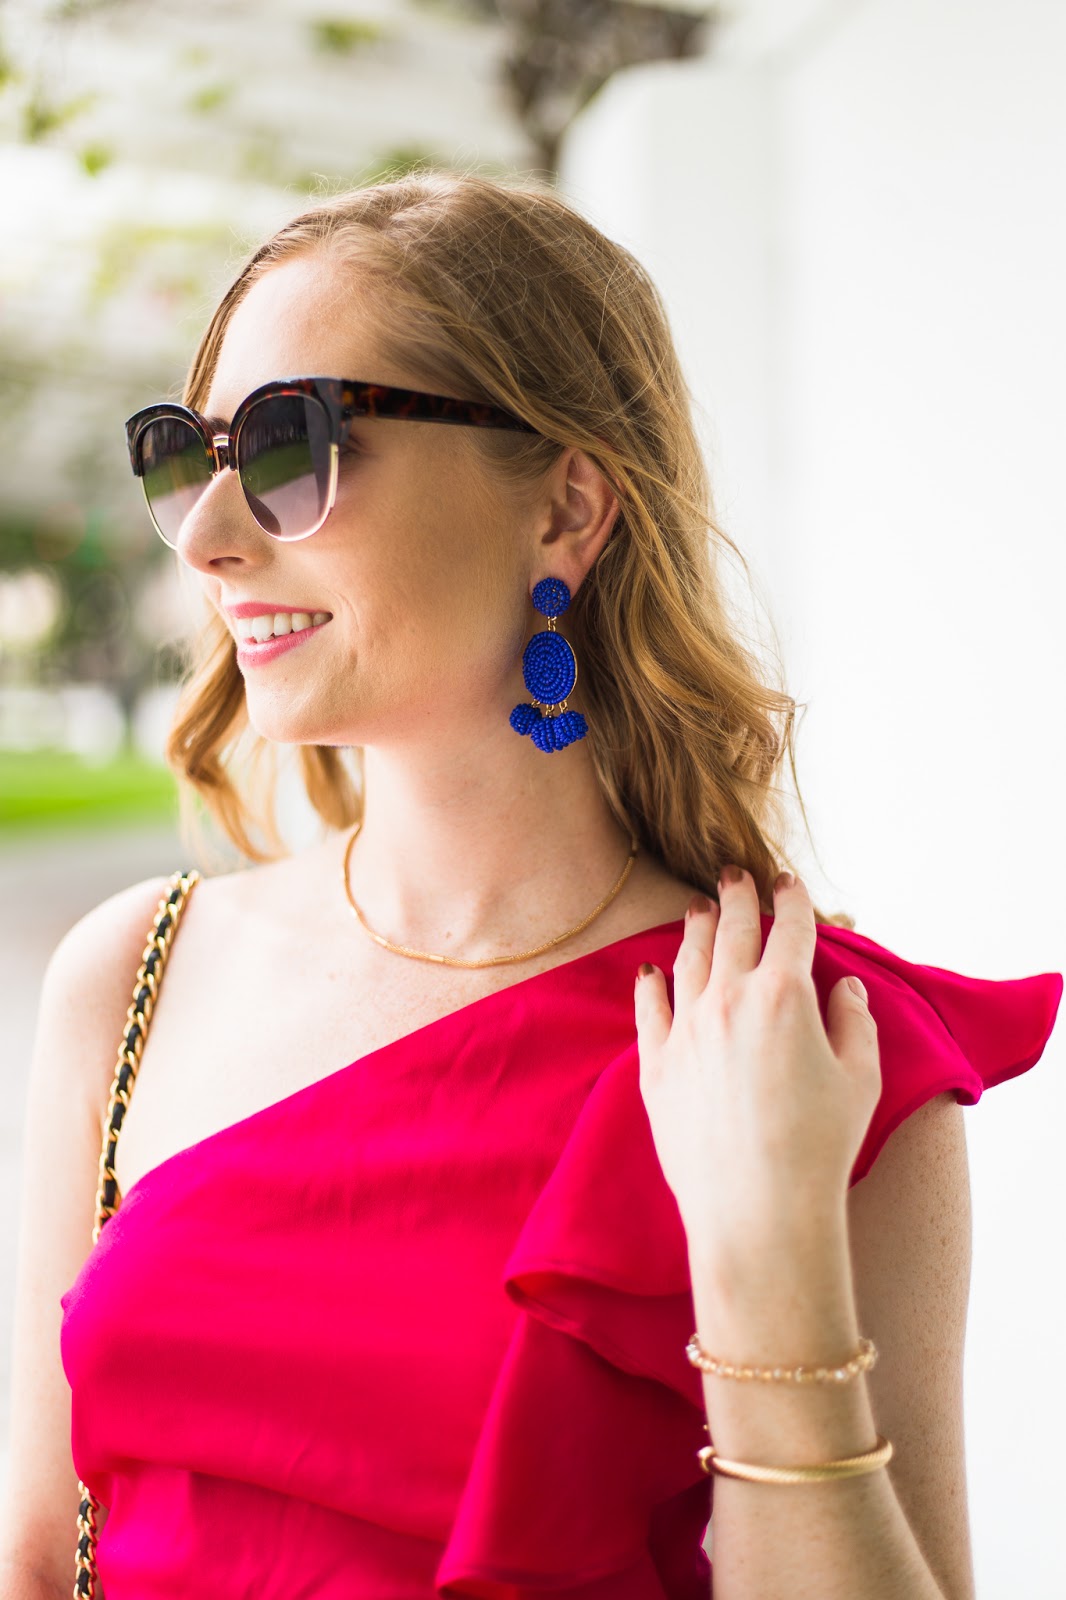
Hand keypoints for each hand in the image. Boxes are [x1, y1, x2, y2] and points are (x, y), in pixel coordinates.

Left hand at [633, 868, 880, 1268]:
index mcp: (785, 995)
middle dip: (737, 897)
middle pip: (732, 931)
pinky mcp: (655, 1066)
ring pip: (688, 960)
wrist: (758, 1210)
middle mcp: (729, 999)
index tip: (788, 884)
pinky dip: (650, 983)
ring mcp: (686, 1030)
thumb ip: (853, 1022)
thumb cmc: (820, 1148)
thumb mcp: (859, 1078)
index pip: (790, 929)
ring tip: (699, 910)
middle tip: (736, 875)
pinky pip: (648, 1009)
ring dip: (696, 928)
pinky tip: (650, 970)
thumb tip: (844, 988)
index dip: (791, 900)